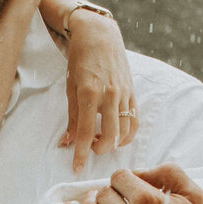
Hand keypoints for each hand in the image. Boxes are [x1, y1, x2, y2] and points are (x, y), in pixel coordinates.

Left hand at [58, 11, 137, 169]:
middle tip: (89, 147)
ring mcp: (124, 93)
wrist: (100, 35)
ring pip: (125, 131)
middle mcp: (109, 95)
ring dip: (113, 143)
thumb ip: (71, 117)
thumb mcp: (70, 87)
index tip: (76, 169)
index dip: (80, 154)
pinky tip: (117, 135)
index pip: (85, 132)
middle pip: (110, 136)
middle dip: (99, 149)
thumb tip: (67, 142)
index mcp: (89, 93)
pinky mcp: (133, 92)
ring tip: (100, 139)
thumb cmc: (80, 59)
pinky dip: (127, 134)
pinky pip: (135, 120)